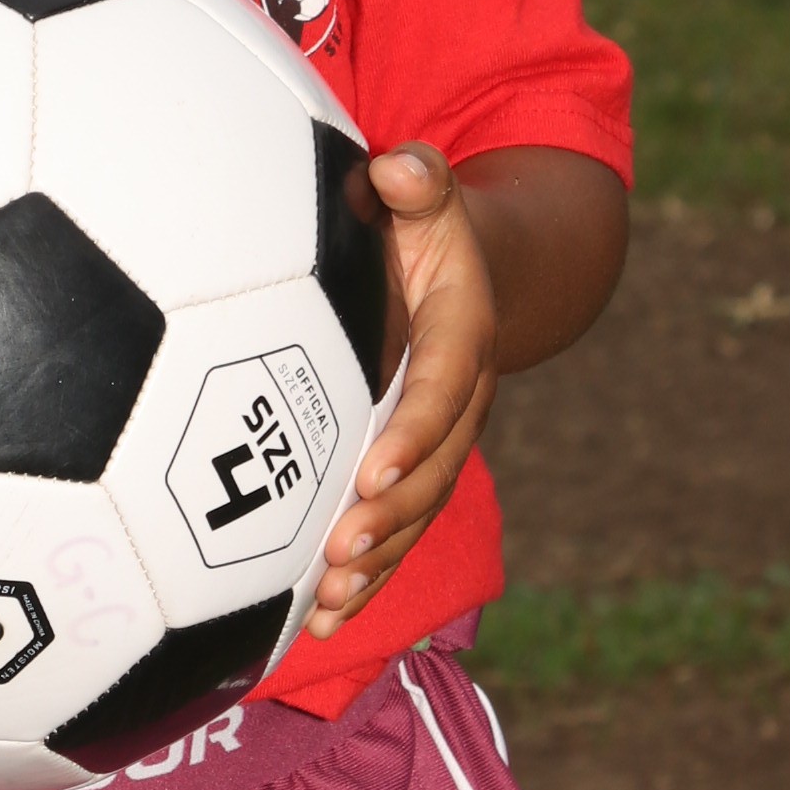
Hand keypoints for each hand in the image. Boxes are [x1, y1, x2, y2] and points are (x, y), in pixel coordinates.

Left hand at [304, 142, 497, 640]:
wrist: (474, 268)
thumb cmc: (423, 224)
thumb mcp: (427, 193)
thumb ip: (417, 180)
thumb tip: (398, 165)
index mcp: (465, 333)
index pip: (445, 390)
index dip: (413, 434)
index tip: (371, 474)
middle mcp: (463, 400)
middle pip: (434, 470)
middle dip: (391, 519)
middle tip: (339, 552)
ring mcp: (440, 443)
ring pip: (417, 515)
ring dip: (378, 565)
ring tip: (328, 603)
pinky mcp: (412, 471)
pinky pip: (395, 532)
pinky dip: (361, 580)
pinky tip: (315, 624)